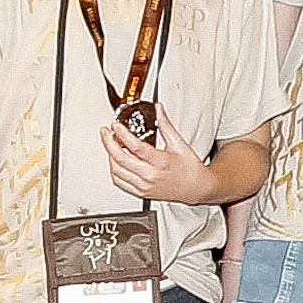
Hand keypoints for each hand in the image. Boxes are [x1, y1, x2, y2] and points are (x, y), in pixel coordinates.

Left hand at [98, 108, 215, 205]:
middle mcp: (150, 175)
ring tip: (112, 145)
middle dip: (109, 142)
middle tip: (106, 132)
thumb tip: (158, 109)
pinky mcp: (140, 192)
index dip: (121, 134)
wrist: (196, 188)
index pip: (134, 146)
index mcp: (160, 162)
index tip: (116, 125)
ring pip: (116, 170)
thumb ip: (165, 125)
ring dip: (110, 156)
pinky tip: (116, 162)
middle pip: (120, 158)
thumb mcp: (179, 143)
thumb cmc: (190, 168)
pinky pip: (119, 182)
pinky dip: (114, 170)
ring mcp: (143, 186)